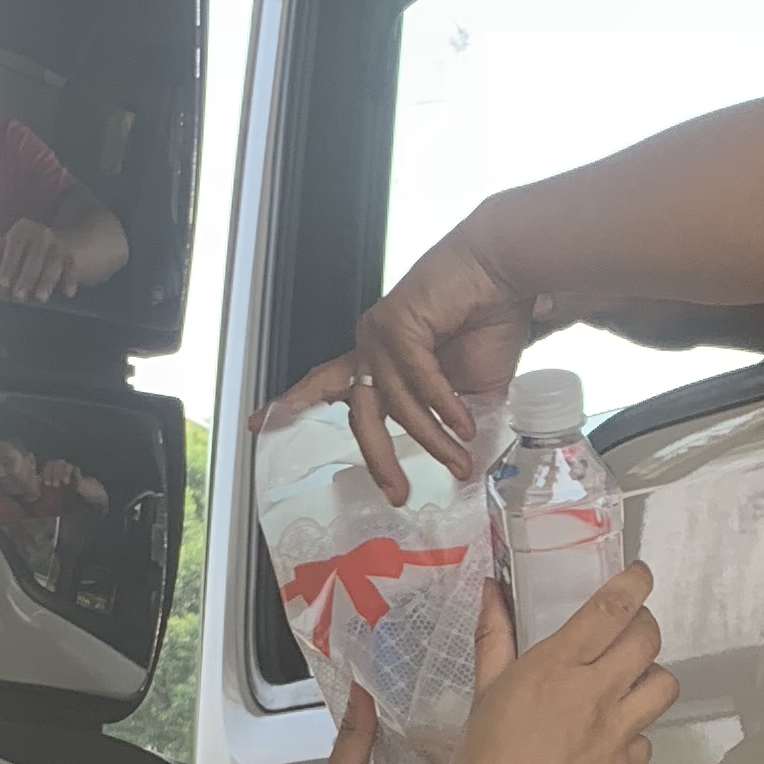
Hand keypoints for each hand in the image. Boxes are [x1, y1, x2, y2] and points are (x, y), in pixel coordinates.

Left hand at [0, 217, 82, 302]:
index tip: (3, 283)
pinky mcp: (72, 255)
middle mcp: (41, 233)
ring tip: (41, 298)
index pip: (14, 246)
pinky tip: (68, 293)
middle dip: (27, 277)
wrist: (58, 243)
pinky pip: (72, 268)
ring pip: (53, 263)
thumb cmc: (24, 249)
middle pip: (35, 256)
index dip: (8, 264)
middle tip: (19, 296)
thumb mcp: (6, 246)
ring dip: (47, 281)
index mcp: (22, 230)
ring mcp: (59, 244)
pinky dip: (71, 279)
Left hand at [283, 222, 550, 505]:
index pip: (327, 382)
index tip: (259, 422)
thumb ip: (450, 417)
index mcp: (381, 357)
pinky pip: (417, 379)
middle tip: (397, 492)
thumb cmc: (490, 318)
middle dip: (378, 458)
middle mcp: (373, 346)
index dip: (296, 404)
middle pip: (360, 415)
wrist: (504, 270)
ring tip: (459, 461)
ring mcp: (381, 335)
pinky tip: (463, 426)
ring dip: (432, 439)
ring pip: (397, 403)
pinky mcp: (398, 323)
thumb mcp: (468, 384)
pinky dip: (443, 406)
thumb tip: (459, 458)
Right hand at [435, 567, 674, 763]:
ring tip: (625, 683)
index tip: (639, 575)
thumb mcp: (482, 698)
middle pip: (648, 640)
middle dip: (644, 626)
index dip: (634, 584)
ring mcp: (616, 735)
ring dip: (648, 677)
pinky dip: (633, 732)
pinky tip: (605, 739)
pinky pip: (646, 739)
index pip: (612, 609)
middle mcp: (593, 696)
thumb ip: (494, 641)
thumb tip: (491, 597)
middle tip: (630, 628)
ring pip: (662, 686)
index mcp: (554, 670)